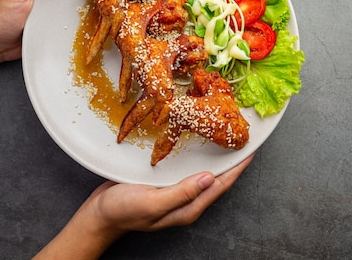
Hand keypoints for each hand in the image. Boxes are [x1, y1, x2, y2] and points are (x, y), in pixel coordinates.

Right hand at [33, 154, 254, 259]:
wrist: (99, 214)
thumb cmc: (123, 210)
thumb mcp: (152, 202)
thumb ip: (181, 192)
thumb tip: (210, 178)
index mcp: (189, 207)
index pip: (222, 185)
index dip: (238, 167)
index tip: (252, 149)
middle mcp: (188, 200)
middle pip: (218, 178)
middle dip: (233, 160)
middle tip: (243, 136)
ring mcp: (178, 192)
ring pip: (205, 172)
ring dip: (218, 156)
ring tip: (227, 136)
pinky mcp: (168, 183)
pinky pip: (190, 168)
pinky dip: (199, 155)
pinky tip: (199, 143)